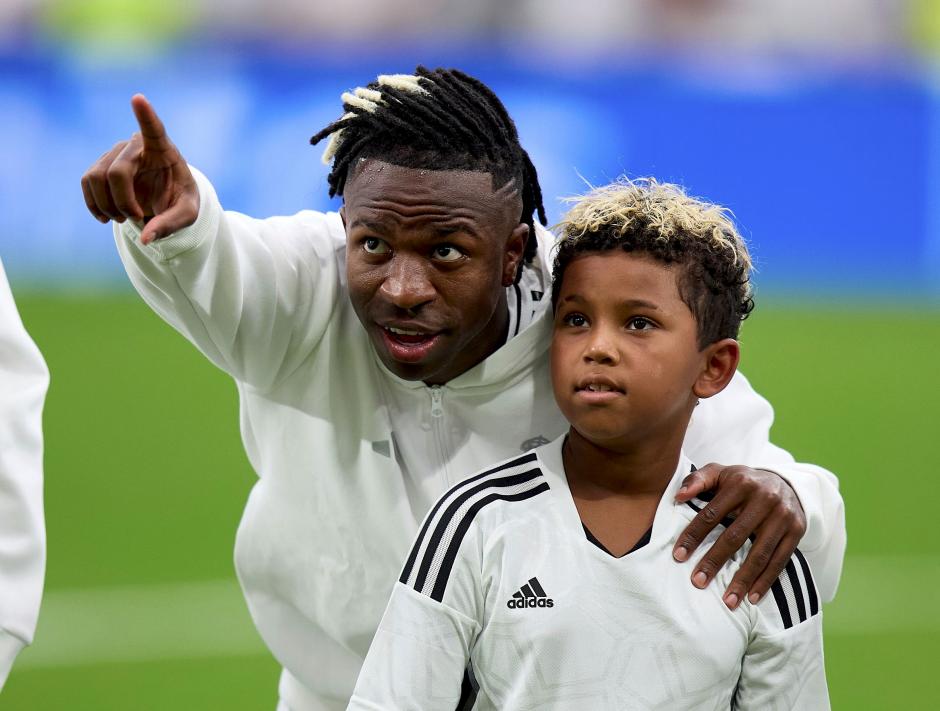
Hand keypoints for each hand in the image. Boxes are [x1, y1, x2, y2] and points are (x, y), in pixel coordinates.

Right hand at [81, 94, 198, 244]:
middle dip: (123, 202)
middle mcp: (135, 145)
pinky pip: (87, 183)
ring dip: (107, 206)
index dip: (145, 115)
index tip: (138, 98)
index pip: (154, 129)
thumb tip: (146, 239)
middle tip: (137, 219)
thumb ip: (170, 225)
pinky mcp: (100, 165)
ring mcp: (114, 153)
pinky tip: (105, 217)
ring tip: (124, 218)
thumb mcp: (187, 214)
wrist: (166, 198)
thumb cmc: (180, 199)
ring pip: (96, 178)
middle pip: (116, 172)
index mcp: (163, 149)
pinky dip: (94, 205)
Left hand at [672, 463, 805, 609]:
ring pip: (759, 553)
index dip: (694, 536)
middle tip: (698, 582)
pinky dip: (766, 581)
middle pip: (735, 536)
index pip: (712, 514)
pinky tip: (751, 598)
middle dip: (715, 561)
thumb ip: (697, 480)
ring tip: (727, 601)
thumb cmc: (742, 482)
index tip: (678, 556)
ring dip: (742, 579)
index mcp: (740, 483)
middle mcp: (764, 499)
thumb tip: (677, 496)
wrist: (785, 483)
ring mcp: (782, 517)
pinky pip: (779, 561)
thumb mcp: (720, 473)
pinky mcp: (796, 532)